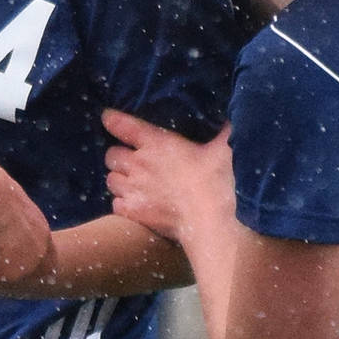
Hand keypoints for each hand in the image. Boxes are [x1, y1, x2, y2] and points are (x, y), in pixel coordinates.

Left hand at [103, 111, 232, 242]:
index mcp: (156, 143)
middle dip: (119, 155)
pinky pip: (115, 204)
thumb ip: (222, 132)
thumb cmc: (217, 181)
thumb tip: (229, 119)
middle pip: (111, 154)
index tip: (109, 118)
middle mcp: (138, 164)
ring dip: (119, 178)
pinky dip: (122, 202)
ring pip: (111, 179)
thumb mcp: (223, 149)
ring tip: (132, 181)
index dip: (112, 119)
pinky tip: (135, 202)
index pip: (122, 125)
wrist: (209, 221)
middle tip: (133, 159)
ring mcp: (132, 189)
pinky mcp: (132, 212)